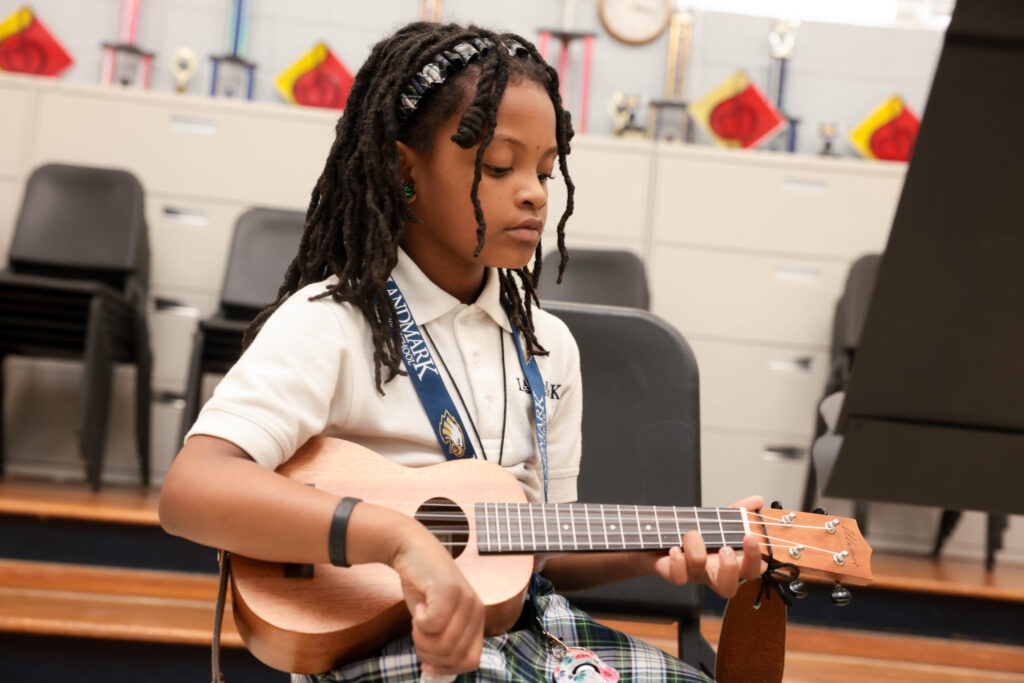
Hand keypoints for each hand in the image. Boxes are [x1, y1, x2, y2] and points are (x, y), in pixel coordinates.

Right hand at [389, 523, 484, 675]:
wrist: (412, 549)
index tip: (426, 663)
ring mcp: (465, 599)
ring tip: (417, 619)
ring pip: (443, 643)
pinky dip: (418, 622)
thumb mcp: (437, 618)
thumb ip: (443, 642)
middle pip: (452, 655)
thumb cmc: (423, 587)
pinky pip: (432, 625)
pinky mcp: (449, 590)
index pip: (470, 662)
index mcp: (477, 620)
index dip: (446, 669)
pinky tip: (418, 606)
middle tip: (417, 632)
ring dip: (420, 638)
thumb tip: (436, 673)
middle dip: (427, 652)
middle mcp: (476, 610)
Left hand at [633, 495, 764, 598]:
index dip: (754, 558)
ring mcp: (689, 573)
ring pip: (698, 573)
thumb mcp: (714, 522)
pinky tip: (675, 548)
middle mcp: (708, 571)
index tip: (750, 537)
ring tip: (692, 534)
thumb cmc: (687, 534)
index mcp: (724, 561)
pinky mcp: (669, 572)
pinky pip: (677, 576)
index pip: (749, 570)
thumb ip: (737, 513)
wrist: (652, 538)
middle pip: (728, 587)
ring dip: (697, 549)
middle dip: (729, 568)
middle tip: (725, 548)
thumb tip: (758, 500)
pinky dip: (677, 561)